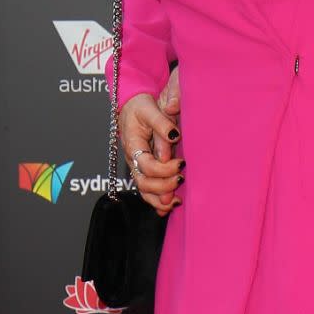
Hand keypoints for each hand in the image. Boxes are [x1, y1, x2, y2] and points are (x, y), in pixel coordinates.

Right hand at [119, 69, 182, 216]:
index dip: (164, 169)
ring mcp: (137, 166)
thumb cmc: (141, 107)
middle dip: (163, 186)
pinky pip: (147, 189)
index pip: (146, 165)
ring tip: (177, 202)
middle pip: (143, 182)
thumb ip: (162, 123)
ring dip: (159, 199)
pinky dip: (157, 201)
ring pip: (144, 190)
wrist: (132, 107)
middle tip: (181, 179)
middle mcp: (133, 159)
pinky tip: (169, 206)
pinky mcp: (143, 169)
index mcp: (133, 145)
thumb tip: (174, 136)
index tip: (181, 164)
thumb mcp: (150, 109)